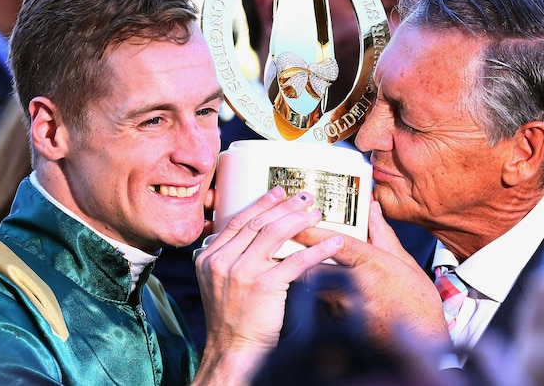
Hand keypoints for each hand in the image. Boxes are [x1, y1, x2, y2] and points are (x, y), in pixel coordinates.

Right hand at [192, 187, 344, 383]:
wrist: (232, 350)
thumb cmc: (231, 320)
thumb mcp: (217, 282)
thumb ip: (227, 258)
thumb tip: (245, 235)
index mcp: (209, 257)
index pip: (238, 221)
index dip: (260, 204)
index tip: (279, 192)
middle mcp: (222, 261)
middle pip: (258, 223)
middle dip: (284, 207)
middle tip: (305, 197)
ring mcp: (242, 273)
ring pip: (274, 234)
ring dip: (300, 220)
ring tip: (318, 214)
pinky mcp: (264, 286)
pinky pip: (296, 260)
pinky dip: (318, 250)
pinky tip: (334, 244)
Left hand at [295, 201, 449, 349]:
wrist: (423, 339)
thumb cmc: (417, 302)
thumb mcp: (403, 261)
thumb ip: (381, 233)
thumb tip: (373, 209)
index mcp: (373, 263)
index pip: (336, 244)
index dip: (313, 234)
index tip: (296, 225)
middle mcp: (358, 284)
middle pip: (315, 268)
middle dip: (303, 262)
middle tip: (292, 255)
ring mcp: (348, 307)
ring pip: (316, 290)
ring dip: (314, 284)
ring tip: (321, 282)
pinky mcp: (342, 325)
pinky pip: (323, 309)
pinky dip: (323, 302)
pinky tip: (336, 303)